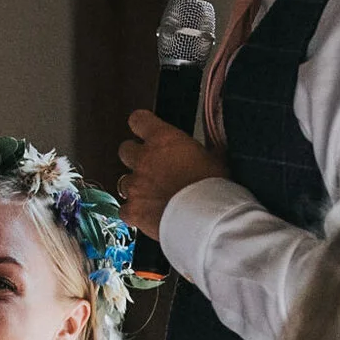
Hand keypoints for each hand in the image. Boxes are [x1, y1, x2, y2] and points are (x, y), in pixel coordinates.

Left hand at [116, 108, 227, 239]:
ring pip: (123, 181)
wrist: (203, 218)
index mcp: (163, 140)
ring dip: (135, 186)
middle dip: (135, 157)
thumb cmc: (211, 188)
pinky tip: (146, 216)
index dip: (142, 125)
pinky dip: (133, 213)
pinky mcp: (133, 210)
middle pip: (125, 150)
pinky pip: (124, 210)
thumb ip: (207, 151)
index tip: (146, 129)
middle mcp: (144, 159)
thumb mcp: (216, 160)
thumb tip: (215, 149)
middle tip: (150, 166)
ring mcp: (135, 185)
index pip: (139, 120)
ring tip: (152, 195)